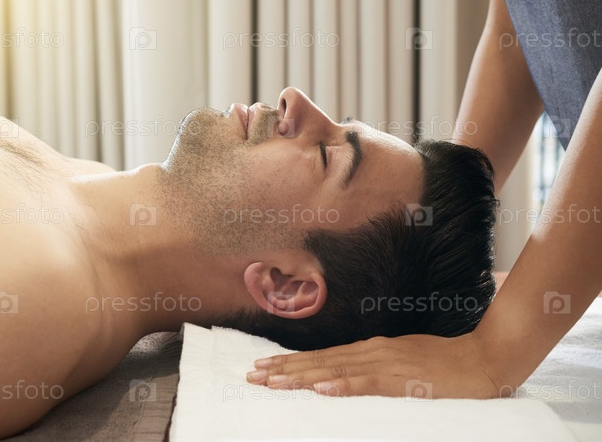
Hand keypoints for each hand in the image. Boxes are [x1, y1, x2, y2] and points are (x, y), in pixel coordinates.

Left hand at [246, 332, 504, 398]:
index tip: (264, 367)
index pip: (323, 357)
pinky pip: (368, 382)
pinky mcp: (405, 378)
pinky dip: (343, 384)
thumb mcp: (404, 365)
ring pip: (335, 369)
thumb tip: (346, 377)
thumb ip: (376, 370)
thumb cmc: (446, 364)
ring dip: (302, 376)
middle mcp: (373, 351)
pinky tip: (322, 388)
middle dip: (285, 369)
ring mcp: (387, 362)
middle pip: (320, 361)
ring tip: (273, 381)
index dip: (292, 363)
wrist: (486, 358)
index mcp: (371, 349)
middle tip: (252, 375)